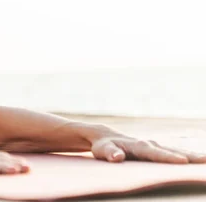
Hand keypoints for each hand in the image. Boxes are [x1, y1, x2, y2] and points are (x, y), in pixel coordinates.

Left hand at [91, 134, 205, 163]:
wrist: (105, 136)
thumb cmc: (103, 145)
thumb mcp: (103, 150)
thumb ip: (110, 153)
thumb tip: (117, 157)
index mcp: (138, 146)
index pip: (154, 153)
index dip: (167, 157)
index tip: (183, 161)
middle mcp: (150, 144)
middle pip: (172, 151)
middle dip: (190, 156)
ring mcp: (155, 146)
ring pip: (177, 151)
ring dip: (193, 155)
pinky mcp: (157, 150)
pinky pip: (175, 153)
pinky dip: (189, 156)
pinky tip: (201, 160)